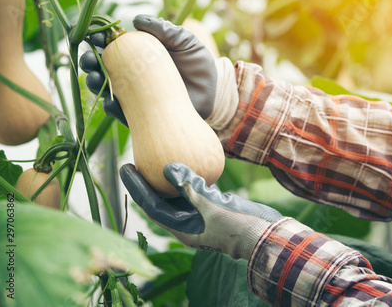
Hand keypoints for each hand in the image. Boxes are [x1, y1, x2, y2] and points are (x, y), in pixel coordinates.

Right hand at [80, 14, 217, 125]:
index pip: (114, 47)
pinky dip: (113, 107)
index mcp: (140, 54)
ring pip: (107, 90)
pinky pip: (122, 113)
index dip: (101, 42)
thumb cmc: (198, 62)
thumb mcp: (184, 41)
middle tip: (89, 60)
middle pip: (103, 68)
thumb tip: (136, 19)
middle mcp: (134, 75)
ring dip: (96, 84)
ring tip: (94, 78)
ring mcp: (137, 95)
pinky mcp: (143, 115)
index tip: (97, 38)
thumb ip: (163, 29)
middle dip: (91, 63)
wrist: (214, 91)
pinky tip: (110, 102)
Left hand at [120, 162, 282, 259]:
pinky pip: (195, 190)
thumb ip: (191, 188)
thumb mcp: (213, 207)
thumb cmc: (239, 227)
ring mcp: (200, 215)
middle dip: (147, 181)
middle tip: (136, 159)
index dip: (137, 186)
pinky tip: (187, 159)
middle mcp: (187, 222)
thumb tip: (168, 168)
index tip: (126, 166)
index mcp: (182, 228)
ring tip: (156, 156)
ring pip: (177, 194)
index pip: (152, 205)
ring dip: (167, 177)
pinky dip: (189, 176)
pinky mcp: (213, 207)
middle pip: (160, 199)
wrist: (265, 234)